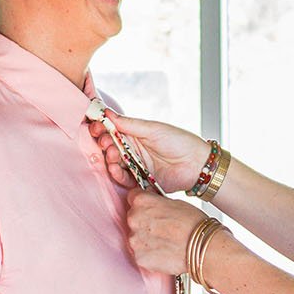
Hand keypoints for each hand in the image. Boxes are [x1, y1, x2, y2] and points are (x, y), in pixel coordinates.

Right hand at [86, 111, 209, 192]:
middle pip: (111, 147)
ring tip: (114, 154)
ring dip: (110, 159)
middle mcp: (134, 150)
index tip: (96, 126)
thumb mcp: (152, 129)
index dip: (102, 129)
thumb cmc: (178, 141)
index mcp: (136, 134)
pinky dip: (117, 175)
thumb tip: (107, 113)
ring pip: (115, 163)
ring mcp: (137, 165)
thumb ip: (129, 124)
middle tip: (105, 141)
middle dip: (104, 144)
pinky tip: (116, 168)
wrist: (197, 164)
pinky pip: (124, 179)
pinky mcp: (141, 181)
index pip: (113, 130)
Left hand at [124, 190, 204, 277]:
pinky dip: (149, 254)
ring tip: (165, 241)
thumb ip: (157, 203)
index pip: (133, 197)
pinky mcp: (139, 257)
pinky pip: (140, 254)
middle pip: (133, 218)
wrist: (202, 247)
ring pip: (136, 237)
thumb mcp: (175, 202)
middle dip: (145, 222)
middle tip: (162, 227)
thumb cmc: (194, 225)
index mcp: (142, 201)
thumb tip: (152, 206)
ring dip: (146, 239)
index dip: (144, 203)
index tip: (149, 208)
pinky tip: (163, 251)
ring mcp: (135, 240)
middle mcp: (134, 219)